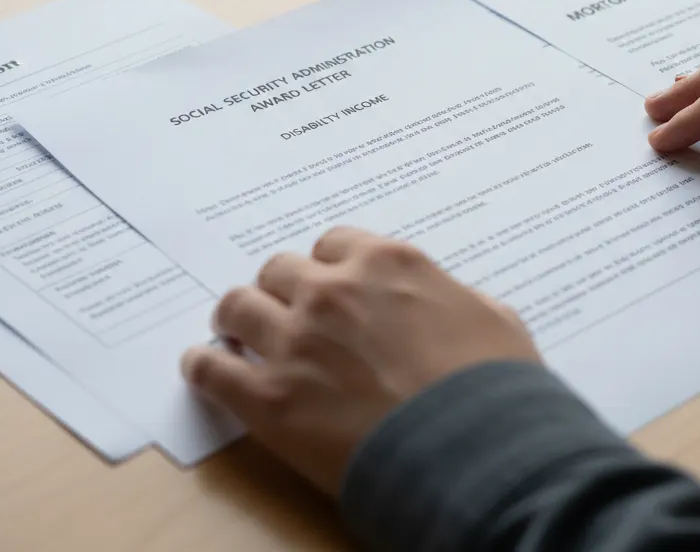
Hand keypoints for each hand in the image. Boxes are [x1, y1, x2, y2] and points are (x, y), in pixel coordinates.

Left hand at [182, 227, 540, 494]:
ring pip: (237, 306)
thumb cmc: (495, 386)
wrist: (476, 453)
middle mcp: (333, 291)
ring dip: (238, 319)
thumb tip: (443, 306)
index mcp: (386, 263)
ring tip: (235, 334)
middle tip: (284, 313)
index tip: (328, 287)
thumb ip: (453, 297)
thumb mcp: (494, 318)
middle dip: (282, 290)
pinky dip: (204, 365)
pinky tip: (205, 367)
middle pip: (279, 270)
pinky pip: (211, 370)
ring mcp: (296, 342)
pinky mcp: (269, 400)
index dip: (329, 268)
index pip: (332, 245)